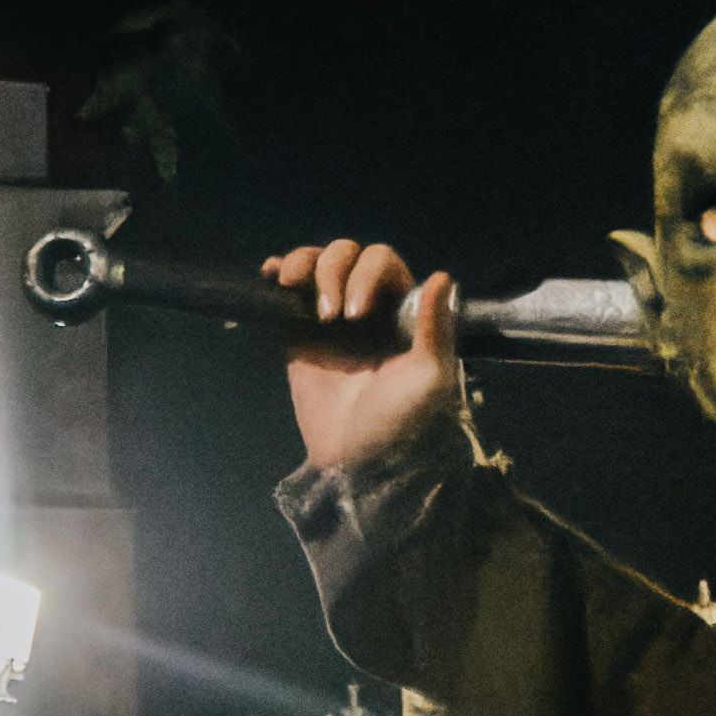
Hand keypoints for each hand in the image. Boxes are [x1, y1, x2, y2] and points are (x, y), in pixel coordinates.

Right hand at [267, 238, 459, 474]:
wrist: (360, 462)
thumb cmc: (403, 422)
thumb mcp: (431, 376)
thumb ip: (436, 327)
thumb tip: (443, 276)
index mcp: (402, 311)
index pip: (381, 262)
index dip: (366, 274)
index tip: (356, 313)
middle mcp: (368, 307)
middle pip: (347, 254)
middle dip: (332, 271)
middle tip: (330, 318)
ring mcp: (331, 319)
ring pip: (317, 263)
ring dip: (303, 263)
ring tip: (290, 285)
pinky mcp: (299, 337)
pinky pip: (288, 295)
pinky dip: (278, 273)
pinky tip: (272, 275)